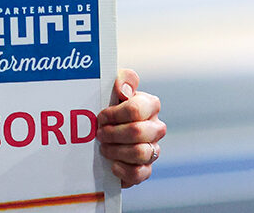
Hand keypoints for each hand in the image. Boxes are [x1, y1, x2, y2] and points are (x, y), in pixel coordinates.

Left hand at [96, 69, 165, 187]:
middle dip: (113, 133)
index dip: (115, 114)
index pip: (137, 109)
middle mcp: (155, 128)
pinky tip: (112, 165)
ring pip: (141, 153)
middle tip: (99, 133)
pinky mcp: (145, 168)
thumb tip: (124, 89)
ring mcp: (152, 149)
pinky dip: (123, 170)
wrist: (100, 130)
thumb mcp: (112, 87)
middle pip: (138, 132)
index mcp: (149, 106)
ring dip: (116, 151)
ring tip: (103, 148)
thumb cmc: (109, 106)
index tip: (101, 117)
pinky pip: (140, 174)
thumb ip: (123, 79)